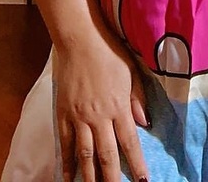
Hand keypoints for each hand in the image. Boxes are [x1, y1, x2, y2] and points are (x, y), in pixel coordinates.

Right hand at [56, 31, 149, 181]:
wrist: (80, 39)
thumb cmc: (109, 52)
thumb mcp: (131, 71)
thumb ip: (137, 98)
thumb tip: (144, 123)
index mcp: (118, 106)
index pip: (130, 142)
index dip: (137, 164)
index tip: (143, 180)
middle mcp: (98, 116)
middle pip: (107, 155)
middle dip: (113, 178)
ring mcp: (79, 117)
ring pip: (85, 154)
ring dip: (91, 176)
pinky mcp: (63, 113)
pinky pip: (66, 143)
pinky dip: (67, 162)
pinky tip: (70, 177)